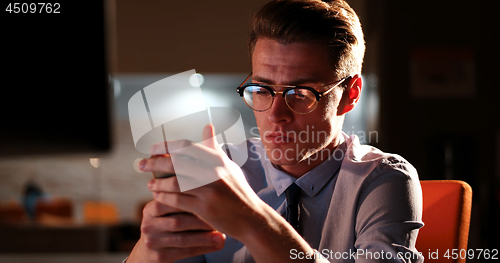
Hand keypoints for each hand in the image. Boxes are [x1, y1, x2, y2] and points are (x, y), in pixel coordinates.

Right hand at [126, 199, 225, 262]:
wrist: (150, 250)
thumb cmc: (168, 224)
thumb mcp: (168, 211)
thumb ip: (182, 198)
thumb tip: (209, 184)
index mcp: (151, 208)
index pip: (173, 202)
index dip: (194, 201)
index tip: (213, 200)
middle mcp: (148, 224)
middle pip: (178, 221)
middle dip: (201, 221)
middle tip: (221, 219)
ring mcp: (152, 241)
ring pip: (183, 239)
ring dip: (205, 237)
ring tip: (222, 235)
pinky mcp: (159, 256)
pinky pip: (185, 252)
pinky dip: (203, 248)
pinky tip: (217, 245)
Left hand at [140, 124, 315, 262]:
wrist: (251, 217)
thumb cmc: (238, 190)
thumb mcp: (229, 165)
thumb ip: (214, 147)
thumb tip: (207, 126)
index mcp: (216, 158)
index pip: (184, 146)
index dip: (165, 146)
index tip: (152, 149)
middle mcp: (212, 171)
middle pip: (175, 162)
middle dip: (153, 162)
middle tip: (140, 165)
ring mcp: (208, 189)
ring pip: (173, 182)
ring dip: (157, 183)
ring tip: (149, 185)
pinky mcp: (204, 207)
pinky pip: (177, 200)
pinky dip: (164, 197)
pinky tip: (157, 197)